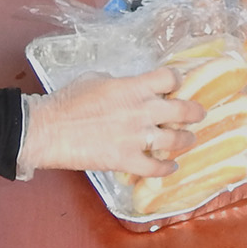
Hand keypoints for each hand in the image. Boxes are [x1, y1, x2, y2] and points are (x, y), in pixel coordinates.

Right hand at [17, 67, 204, 176]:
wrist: (47, 129)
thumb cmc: (67, 101)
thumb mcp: (96, 79)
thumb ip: (119, 83)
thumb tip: (127, 87)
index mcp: (134, 87)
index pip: (171, 78)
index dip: (177, 81)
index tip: (176, 86)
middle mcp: (142, 111)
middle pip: (183, 109)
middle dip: (195, 112)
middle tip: (198, 114)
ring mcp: (136, 137)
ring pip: (176, 140)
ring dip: (185, 140)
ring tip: (188, 140)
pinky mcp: (126, 160)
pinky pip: (155, 168)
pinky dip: (166, 169)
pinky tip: (170, 168)